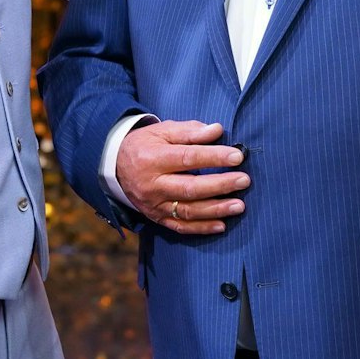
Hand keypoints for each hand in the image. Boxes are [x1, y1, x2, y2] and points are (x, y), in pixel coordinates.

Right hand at [114, 120, 248, 234]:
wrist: (115, 165)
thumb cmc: (145, 144)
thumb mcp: (163, 130)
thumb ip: (190, 131)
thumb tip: (217, 130)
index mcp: (154, 158)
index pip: (188, 158)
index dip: (214, 157)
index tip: (237, 156)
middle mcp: (153, 184)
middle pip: (190, 188)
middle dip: (220, 185)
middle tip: (244, 180)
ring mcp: (154, 204)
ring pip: (188, 211)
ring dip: (216, 210)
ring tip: (240, 205)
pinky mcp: (156, 217)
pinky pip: (180, 227)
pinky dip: (201, 228)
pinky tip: (222, 225)